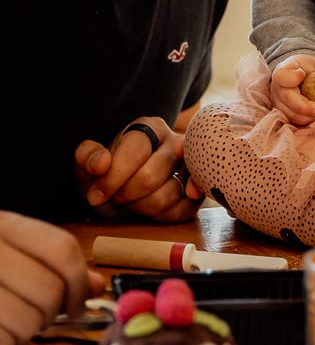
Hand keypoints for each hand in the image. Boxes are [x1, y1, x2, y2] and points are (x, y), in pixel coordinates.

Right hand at [0, 211, 104, 344]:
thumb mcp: (8, 248)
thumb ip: (50, 262)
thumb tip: (96, 284)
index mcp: (2, 225)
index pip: (61, 251)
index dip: (78, 283)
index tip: (77, 303)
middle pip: (48, 290)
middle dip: (51, 313)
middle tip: (36, 315)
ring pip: (27, 321)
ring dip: (24, 332)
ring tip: (8, 321)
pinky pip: (1, 343)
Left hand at [75, 117, 202, 221]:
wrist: (123, 183)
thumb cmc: (107, 169)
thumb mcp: (88, 159)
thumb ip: (88, 155)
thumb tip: (101, 163)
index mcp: (150, 127)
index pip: (136, 150)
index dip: (113, 177)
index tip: (96, 195)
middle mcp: (176, 142)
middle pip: (151, 176)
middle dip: (126, 194)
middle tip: (116, 197)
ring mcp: (191, 167)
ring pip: (168, 195)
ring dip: (142, 206)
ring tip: (131, 201)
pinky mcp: (197, 192)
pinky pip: (182, 210)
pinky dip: (160, 216)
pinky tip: (148, 209)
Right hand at [269, 49, 314, 124]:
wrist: (294, 80)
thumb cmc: (303, 70)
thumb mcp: (314, 63)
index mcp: (282, 73)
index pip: (282, 76)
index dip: (291, 78)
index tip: (302, 75)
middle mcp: (277, 90)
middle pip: (287, 99)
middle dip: (302, 107)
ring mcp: (279, 105)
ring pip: (290, 115)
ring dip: (305, 118)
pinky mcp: (284, 116)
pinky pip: (293, 123)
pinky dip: (305, 124)